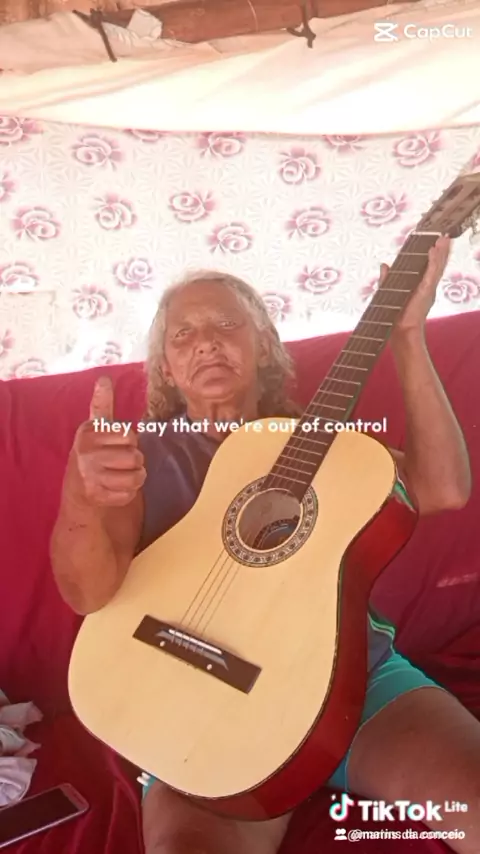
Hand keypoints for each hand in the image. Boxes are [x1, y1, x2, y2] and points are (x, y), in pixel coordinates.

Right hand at [67, 376, 145, 506]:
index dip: (129, 441)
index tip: (116, 444)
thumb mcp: (95, 427)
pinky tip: (116, 488)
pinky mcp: (97, 495)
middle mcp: (87, 454)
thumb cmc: (93, 452)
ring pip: (136, 477)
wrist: (77, 487)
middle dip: (135, 461)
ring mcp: (91, 476)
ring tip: (123, 475)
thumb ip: (102, 404)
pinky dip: (128, 493)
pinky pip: (129, 494)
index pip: (129, 435)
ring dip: (136, 478)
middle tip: (121, 462)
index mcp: (89, 433)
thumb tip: (104, 378)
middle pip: (135, 457)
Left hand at [380, 235, 450, 334]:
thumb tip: (384, 265)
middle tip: (445, 236)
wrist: (400, 331)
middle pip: (437, 265)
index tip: (434, 241)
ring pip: (438, 266)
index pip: (429, 267)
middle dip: (441, 250)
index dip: (433, 254)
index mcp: (420, 287)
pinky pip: (432, 273)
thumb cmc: (396, 316)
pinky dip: (434, 261)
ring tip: (444, 239)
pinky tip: (435, 250)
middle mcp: (427, 287)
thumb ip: (388, 277)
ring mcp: (428, 288)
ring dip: (442, 251)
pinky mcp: (427, 290)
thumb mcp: (389, 290)